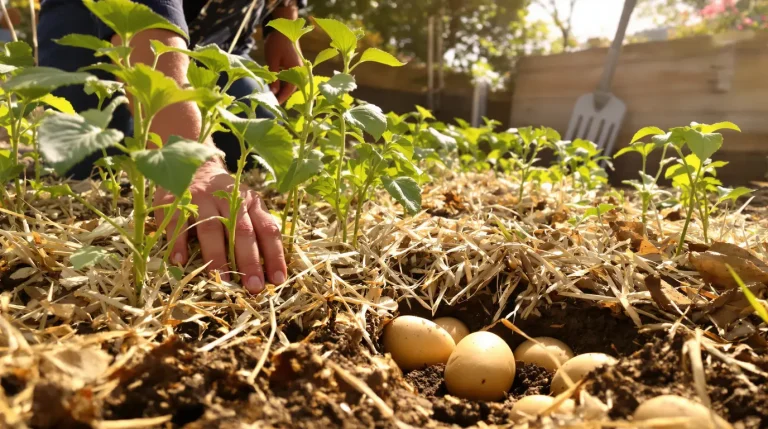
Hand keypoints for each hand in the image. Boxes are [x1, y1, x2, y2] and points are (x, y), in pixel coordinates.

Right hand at [155, 161, 286, 293]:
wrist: (195, 163)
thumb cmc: (227, 196)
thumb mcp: (247, 206)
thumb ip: (258, 229)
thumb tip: (272, 268)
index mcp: (251, 203)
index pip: (268, 229)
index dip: (274, 255)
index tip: (278, 280)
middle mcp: (230, 199)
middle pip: (242, 231)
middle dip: (249, 261)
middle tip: (253, 286)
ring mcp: (202, 199)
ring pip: (212, 228)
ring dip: (217, 256)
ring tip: (222, 280)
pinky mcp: (176, 200)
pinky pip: (178, 223)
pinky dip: (178, 243)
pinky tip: (180, 262)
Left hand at [265, 31, 302, 103]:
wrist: (283, 27)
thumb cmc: (277, 43)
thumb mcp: (273, 61)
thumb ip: (274, 78)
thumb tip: (273, 92)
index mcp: (297, 71)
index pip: (289, 90)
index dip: (280, 98)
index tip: (272, 105)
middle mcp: (300, 72)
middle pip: (290, 88)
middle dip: (280, 94)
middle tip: (270, 102)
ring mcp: (297, 68)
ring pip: (289, 83)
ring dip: (280, 88)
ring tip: (270, 94)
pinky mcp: (294, 65)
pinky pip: (289, 77)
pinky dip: (281, 81)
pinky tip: (273, 84)